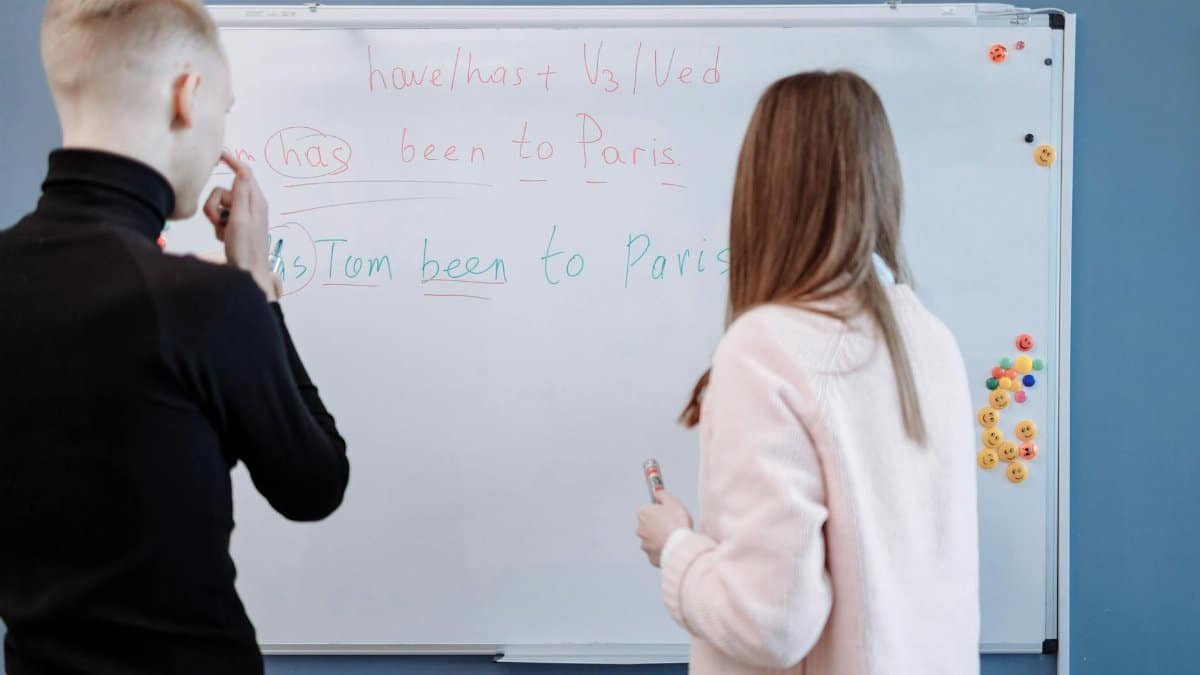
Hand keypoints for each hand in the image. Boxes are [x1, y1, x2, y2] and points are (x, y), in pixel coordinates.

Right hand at [203, 151, 277, 300]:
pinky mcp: (237, 225)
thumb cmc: (245, 248)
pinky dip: (218, 225)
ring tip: (222, 231)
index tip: (218, 153)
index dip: (232, 161)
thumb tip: (243, 170)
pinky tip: (224, 237)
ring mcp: (244, 215)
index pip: (244, 172)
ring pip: (220, 204)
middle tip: (218, 221)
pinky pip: (221, 216)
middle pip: (224, 190)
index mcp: (256, 201)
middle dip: (215, 204)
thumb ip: (240, 194)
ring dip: (216, 217)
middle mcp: (252, 205)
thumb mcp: (240, 219)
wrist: (247, 273)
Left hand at [637, 491, 692, 567]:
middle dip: (657, 525)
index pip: (648, 509)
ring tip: (673, 538)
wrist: (680, 545)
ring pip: (651, 540)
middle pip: (648, 525)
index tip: (668, 513)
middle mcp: (640, 529)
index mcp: (643, 513)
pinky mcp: (651, 557)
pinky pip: (657, 552)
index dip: (659, 511)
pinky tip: (672, 548)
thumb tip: (656, 491)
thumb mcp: (672, 501)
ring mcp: (644, 544)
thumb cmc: (677, 521)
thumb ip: (662, 494)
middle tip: (672, 526)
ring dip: (659, 539)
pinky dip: (663, 550)